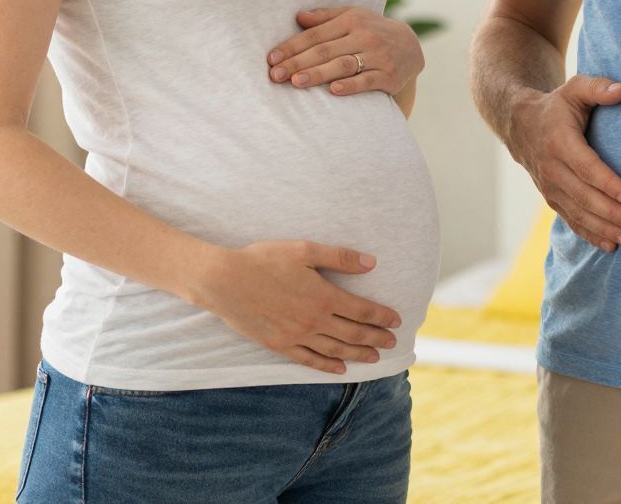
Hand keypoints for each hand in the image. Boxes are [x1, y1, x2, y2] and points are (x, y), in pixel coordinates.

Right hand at [187, 240, 402, 373]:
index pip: (362, 310)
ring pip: (335, 350)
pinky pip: (308, 360)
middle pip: (353, 334)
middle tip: (392, 342)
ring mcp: (296, 336)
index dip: (382, 317)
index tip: (396, 321)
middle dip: (376, 338)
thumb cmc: (263, 260)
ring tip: (374, 359)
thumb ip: (339, 258)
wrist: (224, 281)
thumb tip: (371, 263)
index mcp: (323, 296)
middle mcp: (314, 320)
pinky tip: (339, 369)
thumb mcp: (304, 250)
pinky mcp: (279, 345)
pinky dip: (327, 366)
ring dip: (357, 354)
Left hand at [268, 7, 423, 98]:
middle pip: (326, 50)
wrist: (411, 47)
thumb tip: (298, 17)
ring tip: (296, 82)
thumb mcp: (352, 17)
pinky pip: (367, 81)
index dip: (292, 46)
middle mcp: (366, 36)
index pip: (316, 35)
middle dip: (298, 63)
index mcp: (352, 20)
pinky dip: (350, 86)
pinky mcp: (390, 76)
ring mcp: (379, 56)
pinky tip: (332, 90)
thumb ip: (325, 17)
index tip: (272, 59)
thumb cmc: (371, 31)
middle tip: (275, 75)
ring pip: (343, 65)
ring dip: (318, 74)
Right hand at [503, 75, 620, 252]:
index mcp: (560, 143)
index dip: (610, 185)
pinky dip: (590, 235)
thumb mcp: (574, 88)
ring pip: (579, 214)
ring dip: (605, 229)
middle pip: (585, 197)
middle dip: (613, 215)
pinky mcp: (551, 199)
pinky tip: (610, 246)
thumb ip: (598, 87)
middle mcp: (551, 169)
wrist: (519, 124)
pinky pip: (571, 220)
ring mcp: (549, 188)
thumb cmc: (557, 105)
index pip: (588, 168)